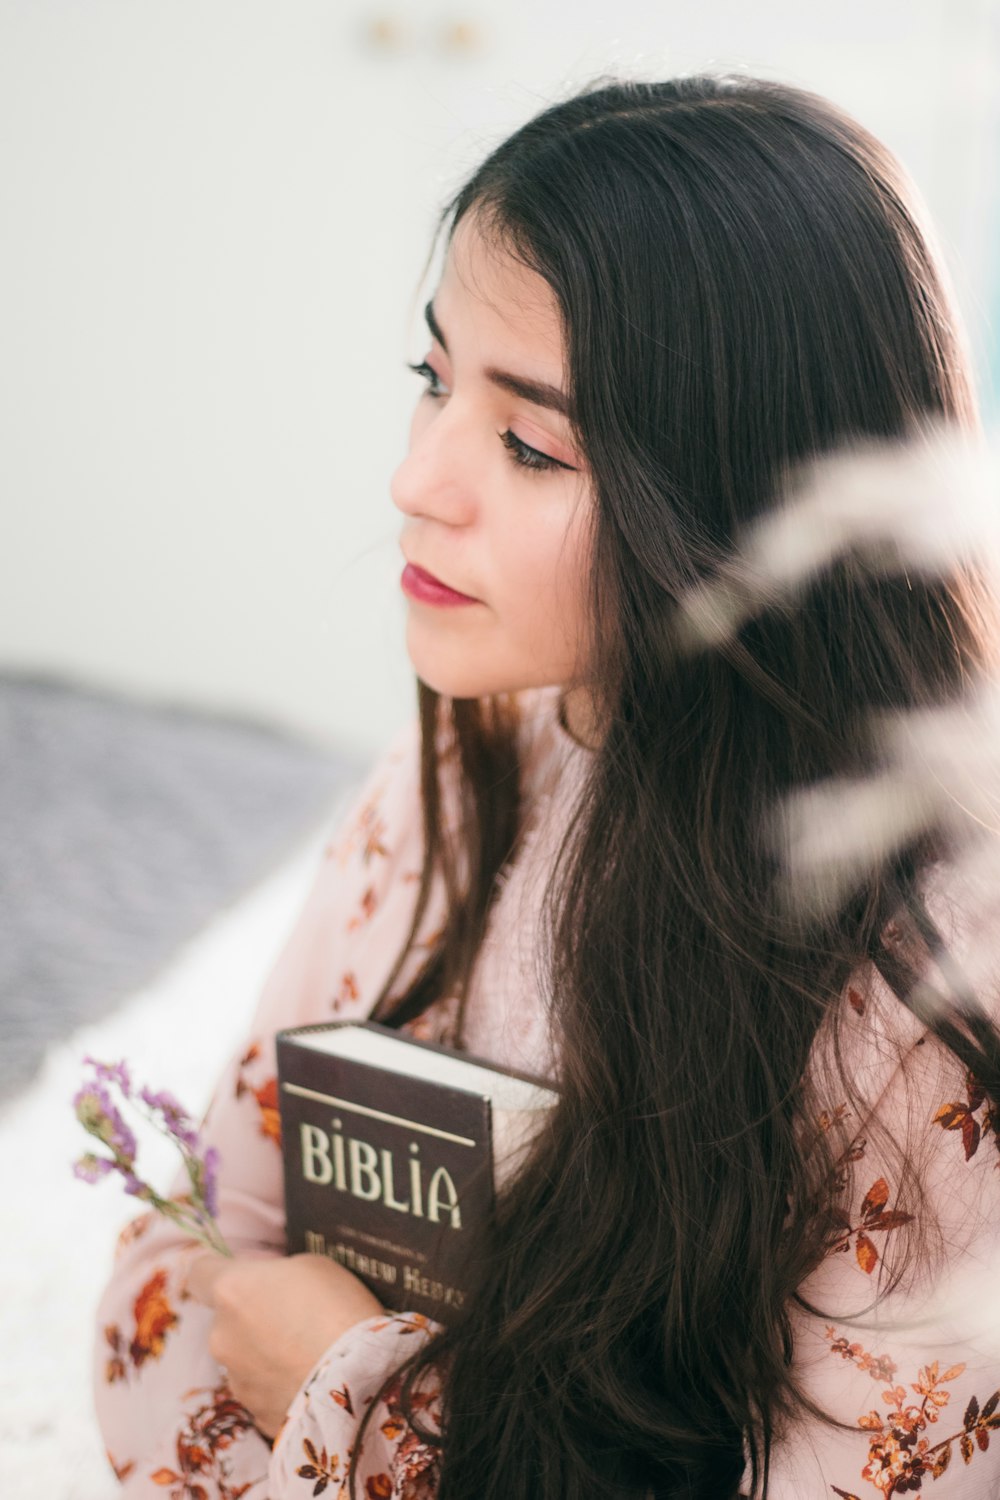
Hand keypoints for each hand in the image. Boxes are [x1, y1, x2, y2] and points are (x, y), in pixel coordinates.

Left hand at [184, 1250, 385, 1437]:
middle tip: (294, 1318)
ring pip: (243, 1359)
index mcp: (231, 1292)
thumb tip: (265, 1289)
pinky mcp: (254, 1415)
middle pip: (226, 1320)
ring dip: (264, 1354)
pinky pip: (262, 1391)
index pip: (200, 1272)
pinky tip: (311, 1382)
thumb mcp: (310, 1266)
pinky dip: (279, 1385)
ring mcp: (235, 1381)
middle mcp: (221, 1337)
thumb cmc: (338, 1309)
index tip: (239, 1273)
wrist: (360, 1381)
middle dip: (251, 1318)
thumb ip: (274, 1275)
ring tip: (308, 1355)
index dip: (218, 1269)